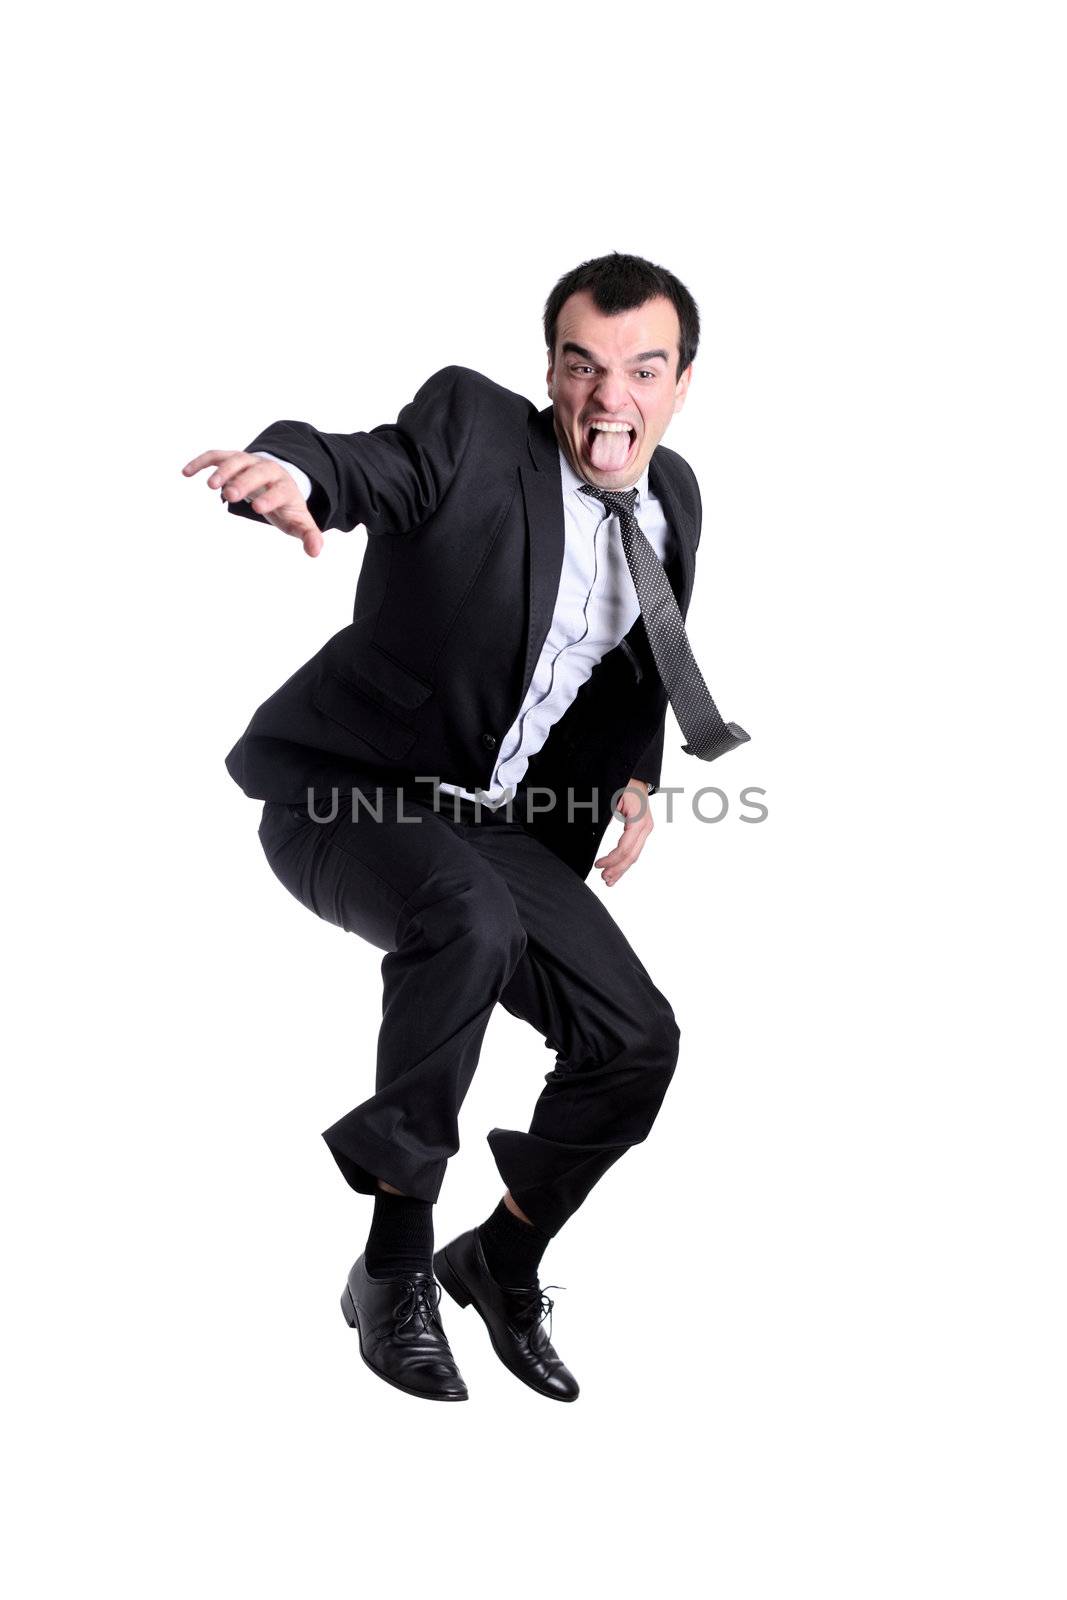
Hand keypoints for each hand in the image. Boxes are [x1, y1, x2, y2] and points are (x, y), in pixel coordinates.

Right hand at [181, 450, 324, 557]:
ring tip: (210, 486)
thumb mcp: (299, 522)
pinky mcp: (232, 460)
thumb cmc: (286, 507)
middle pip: (256, 471)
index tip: (257, 507)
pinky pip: (216, 455)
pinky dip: (202, 462)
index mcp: (285, 486)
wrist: (278, 481)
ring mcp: (249, 462)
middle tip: (229, 495)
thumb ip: (309, 536)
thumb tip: (315, 552)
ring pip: (236, 459)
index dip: (270, 497)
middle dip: (244, 481)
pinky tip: (186, 473)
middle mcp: (267, 470)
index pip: (279, 490)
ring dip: (224, 469)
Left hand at [594, 779, 653, 887]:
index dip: (611, 860)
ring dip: (621, 869)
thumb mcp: (611, 797)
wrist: (635, 772)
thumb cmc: (623, 781)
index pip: (625, 848)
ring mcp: (645, 828)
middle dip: (617, 869)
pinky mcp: (641, 829)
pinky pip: (634, 849)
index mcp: (639, 820)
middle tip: (603, 879)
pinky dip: (625, 860)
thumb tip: (593, 834)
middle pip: (631, 856)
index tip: (597, 865)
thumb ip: (604, 816)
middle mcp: (645, 827)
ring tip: (609, 880)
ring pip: (634, 855)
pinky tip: (617, 869)